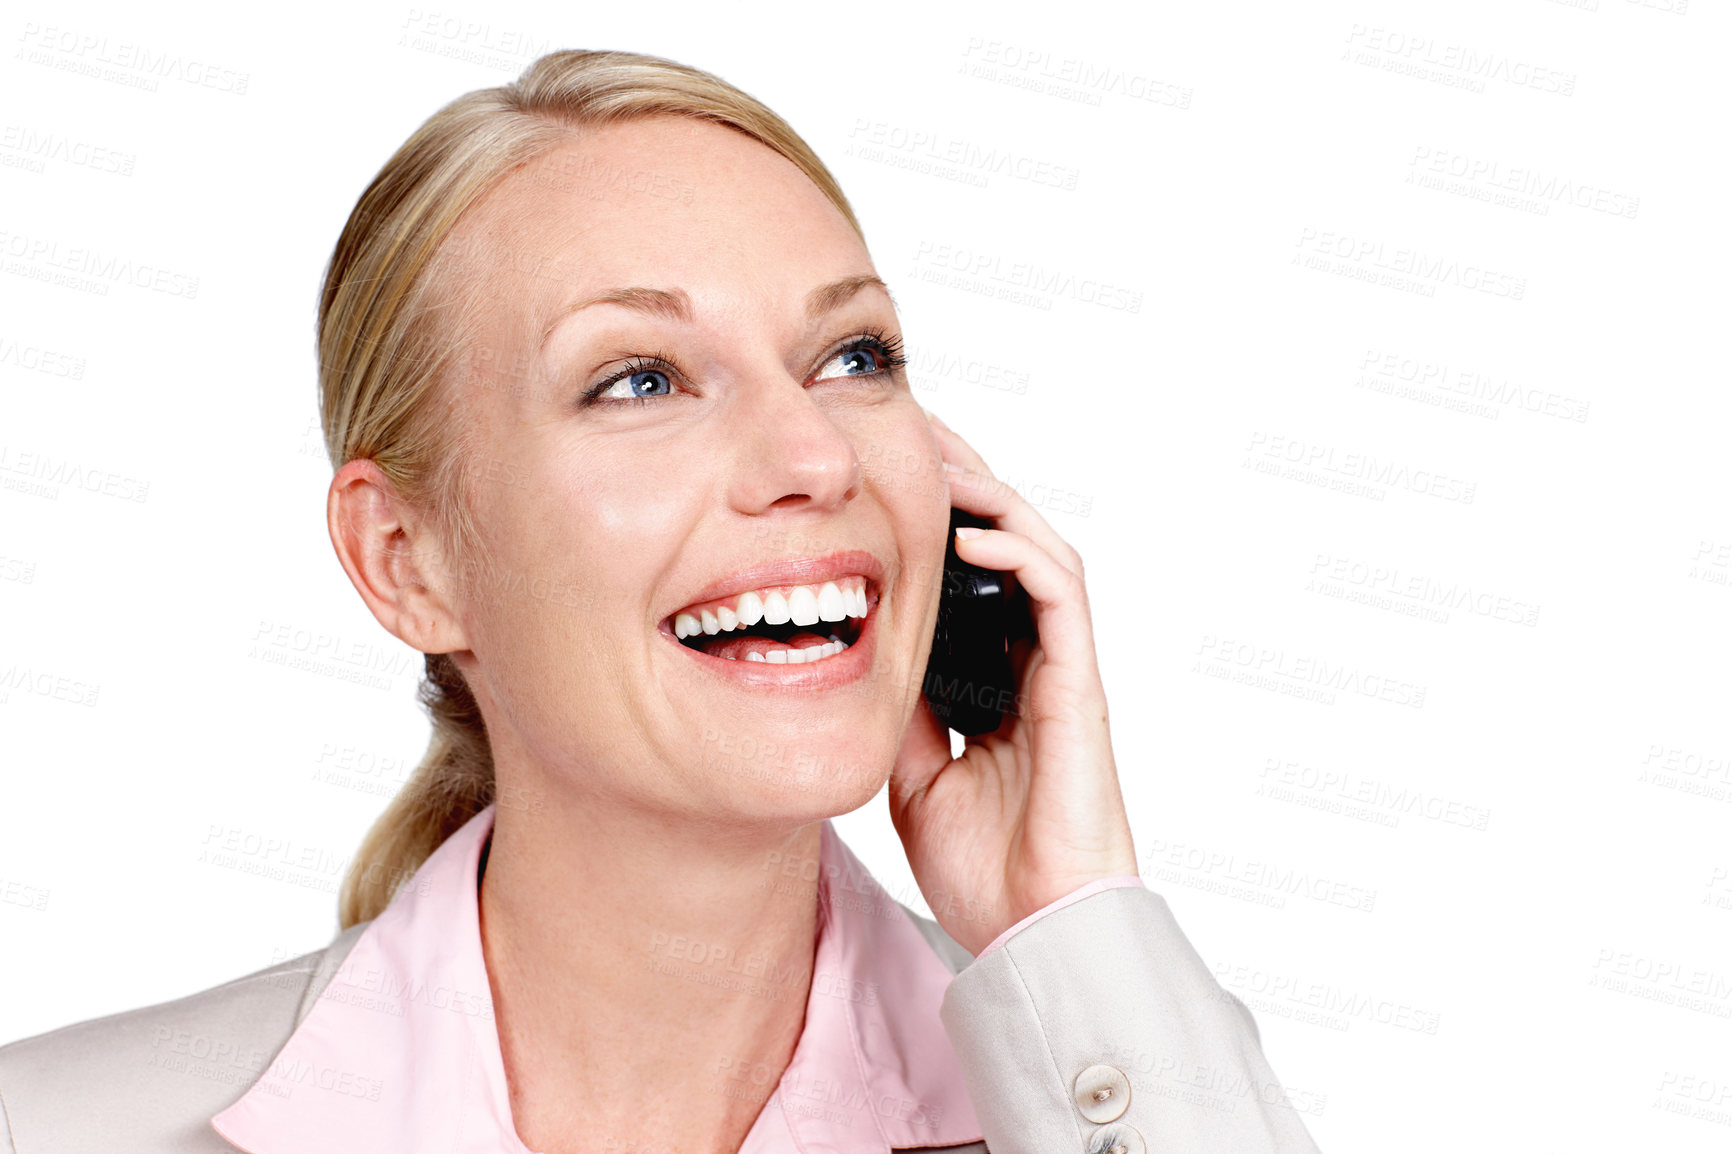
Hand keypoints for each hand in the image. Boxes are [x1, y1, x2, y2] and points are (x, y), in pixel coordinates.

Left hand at [888, 412, 1138, 955]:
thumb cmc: (985, 864)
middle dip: (963, 482)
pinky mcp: (1078, 686)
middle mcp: (1031, 662)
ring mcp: (1059, 670)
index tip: (884, 477)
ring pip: (1038, 550)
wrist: (1034, 930)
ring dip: (992, 497)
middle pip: (1005, 545)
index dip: (933, 521)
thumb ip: (895, 709)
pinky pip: (1059, 596)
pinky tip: (974, 529)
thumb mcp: (909, 770)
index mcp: (994, 679)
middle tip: (912, 430)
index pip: (968, 576)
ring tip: (941, 457)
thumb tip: (847, 656)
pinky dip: (1020, 552)